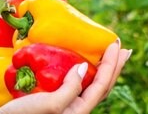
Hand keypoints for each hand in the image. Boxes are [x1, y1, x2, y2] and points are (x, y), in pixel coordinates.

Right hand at [0, 40, 129, 113]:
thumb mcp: (49, 108)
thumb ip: (70, 91)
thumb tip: (83, 69)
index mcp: (70, 112)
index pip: (100, 88)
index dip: (112, 66)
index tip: (118, 44)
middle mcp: (62, 102)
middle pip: (92, 82)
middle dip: (108, 64)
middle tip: (118, 43)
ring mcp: (46, 92)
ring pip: (74, 74)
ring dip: (86, 58)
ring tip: (95, 42)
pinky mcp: (28, 82)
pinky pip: (50, 67)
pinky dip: (59, 54)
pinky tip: (62, 43)